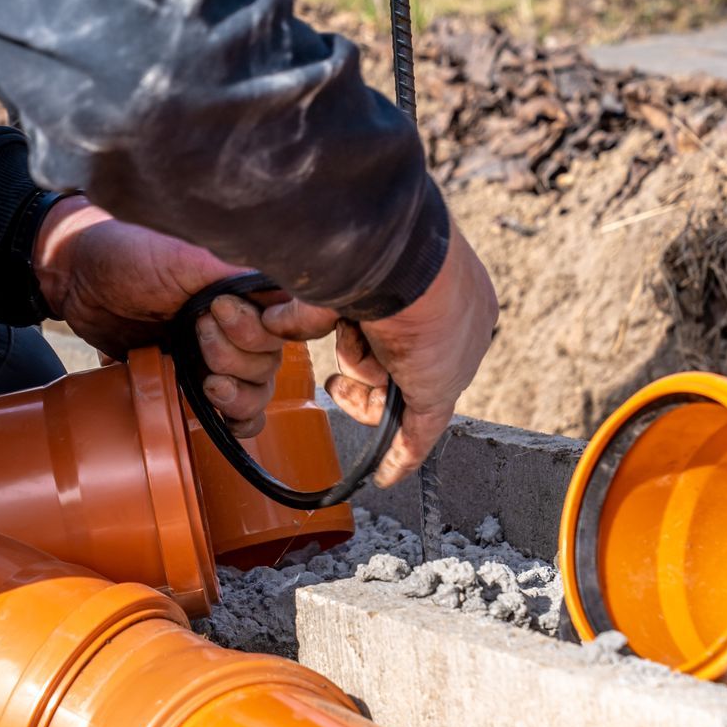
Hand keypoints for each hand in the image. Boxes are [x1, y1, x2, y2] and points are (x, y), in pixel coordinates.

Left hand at [34, 196, 285, 437]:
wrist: (76, 279)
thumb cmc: (125, 253)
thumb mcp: (180, 254)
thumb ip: (231, 270)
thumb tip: (280, 285)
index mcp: (245, 286)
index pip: (292, 316)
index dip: (277, 327)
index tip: (239, 317)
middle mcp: (241, 320)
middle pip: (273, 359)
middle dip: (237, 355)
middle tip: (196, 330)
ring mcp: (219, 353)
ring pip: (259, 390)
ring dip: (237, 393)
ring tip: (203, 379)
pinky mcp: (194, 379)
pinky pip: (237, 413)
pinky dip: (235, 420)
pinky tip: (217, 412)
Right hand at [262, 224, 496, 486]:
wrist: (403, 260)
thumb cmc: (374, 251)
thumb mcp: (341, 277)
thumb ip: (315, 305)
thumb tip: (273, 320)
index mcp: (442, 286)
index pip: (406, 333)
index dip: (368, 346)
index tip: (345, 349)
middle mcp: (453, 325)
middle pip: (398, 368)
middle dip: (362, 374)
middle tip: (336, 383)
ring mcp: (449, 361)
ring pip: (395, 393)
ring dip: (362, 385)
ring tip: (348, 365)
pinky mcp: (438, 393)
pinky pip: (419, 433)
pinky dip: (399, 454)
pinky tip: (385, 475)